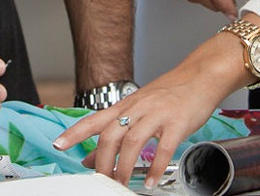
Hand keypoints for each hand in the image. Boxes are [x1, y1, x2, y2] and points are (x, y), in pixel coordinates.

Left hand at [52, 38, 241, 185]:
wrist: (201, 75)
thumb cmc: (169, 94)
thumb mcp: (139, 110)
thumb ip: (115, 132)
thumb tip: (91, 158)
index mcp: (125, 106)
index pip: (93, 119)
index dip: (75, 132)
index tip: (58, 145)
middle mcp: (137, 108)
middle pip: (110, 134)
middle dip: (103, 160)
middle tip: (101, 180)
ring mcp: (157, 114)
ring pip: (132, 141)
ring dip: (124, 166)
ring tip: (122, 184)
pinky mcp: (177, 122)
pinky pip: (163, 147)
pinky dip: (154, 166)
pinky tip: (150, 180)